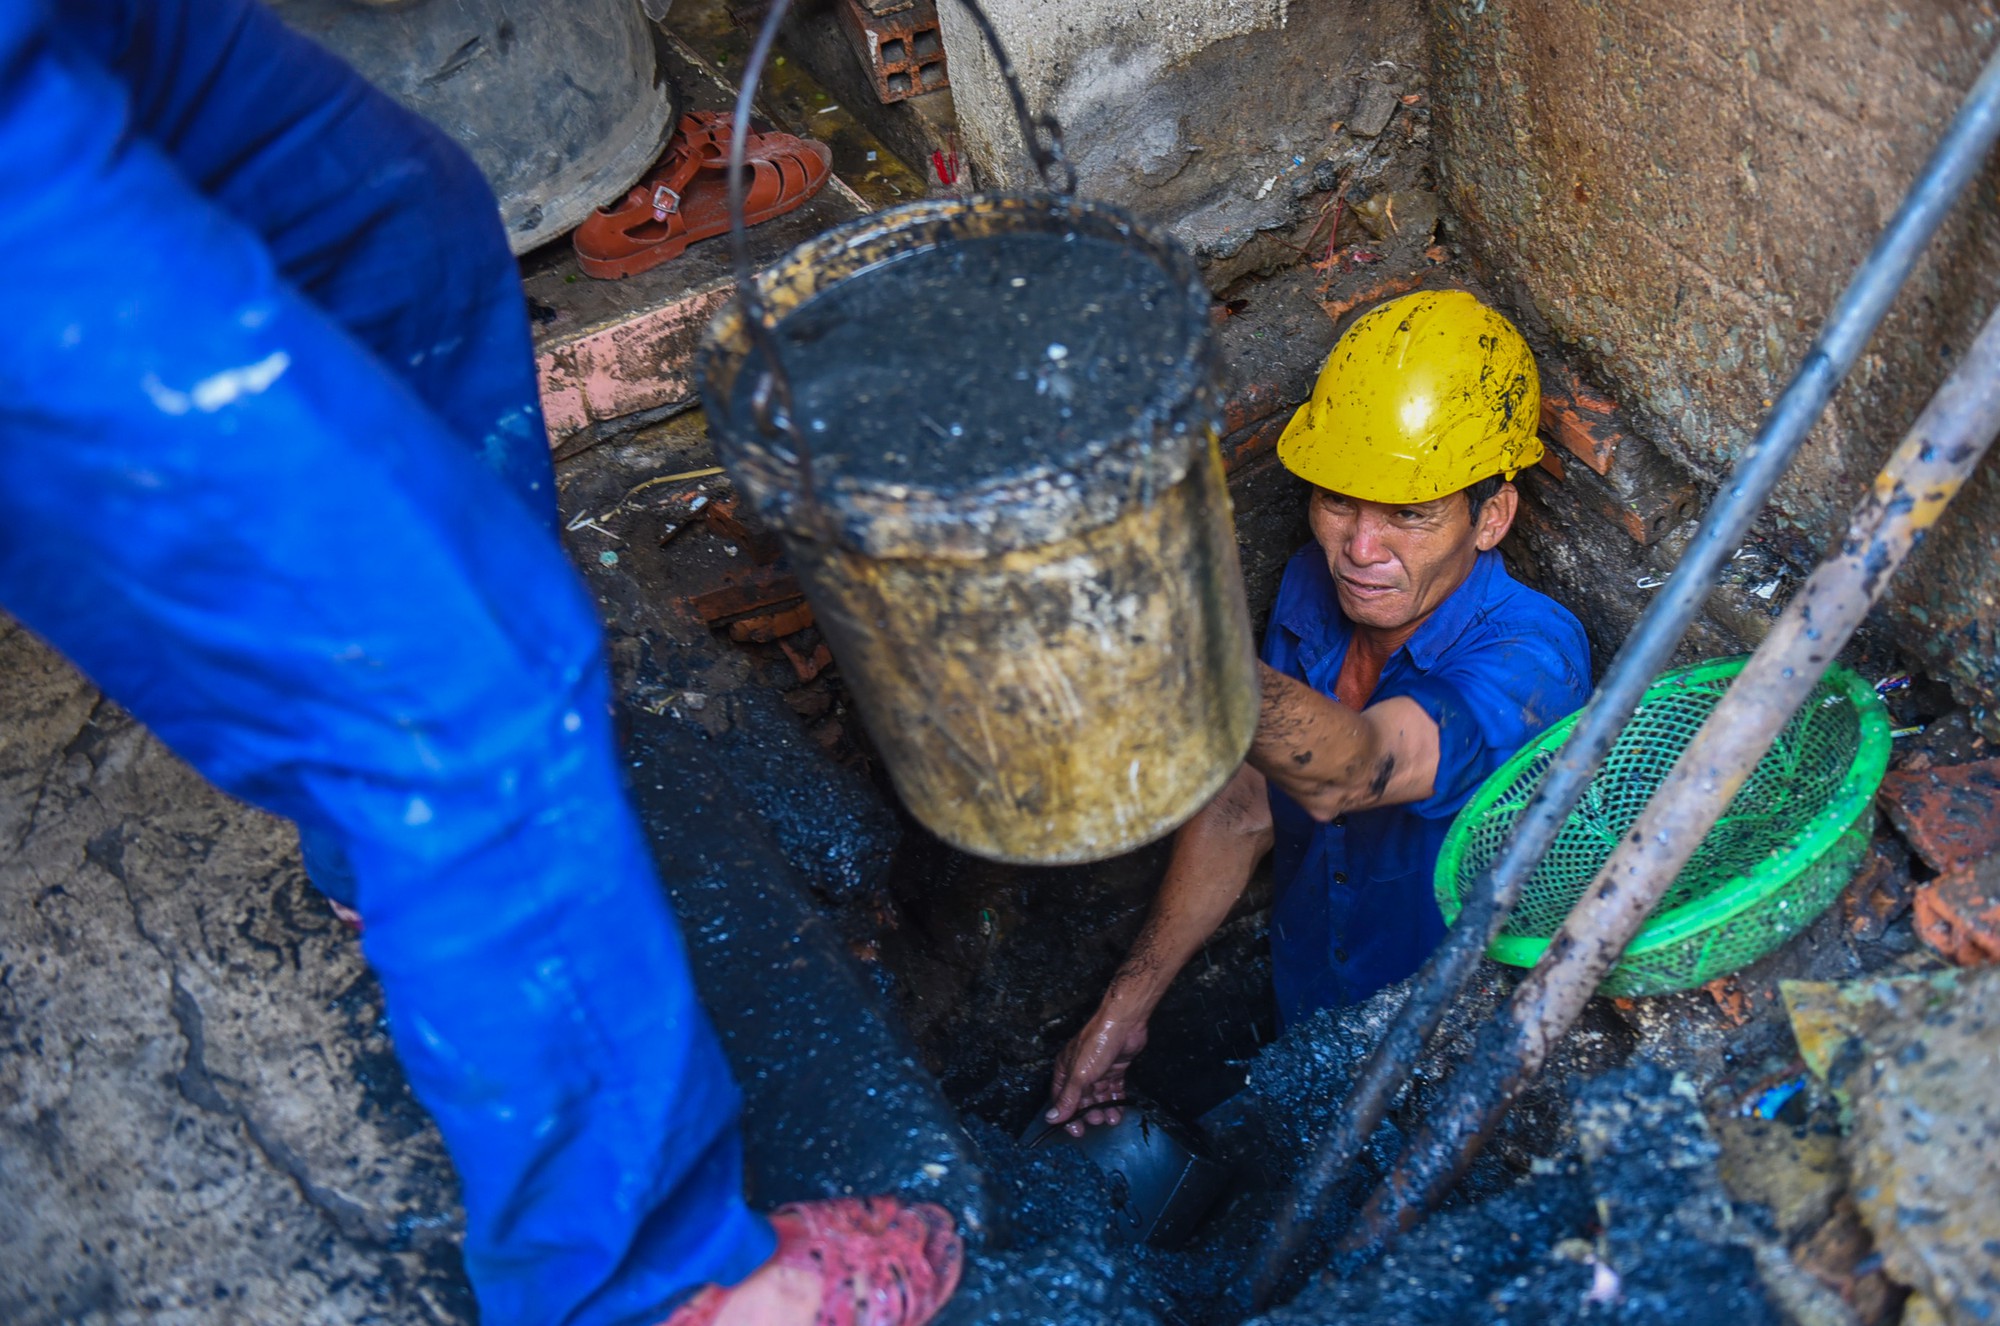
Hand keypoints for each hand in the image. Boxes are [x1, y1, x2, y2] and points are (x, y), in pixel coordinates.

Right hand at [1045, 1001, 1148, 1135]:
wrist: (1125, 1025)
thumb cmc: (1098, 1045)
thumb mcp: (1080, 1075)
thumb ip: (1067, 1099)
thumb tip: (1051, 1118)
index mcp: (1065, 1070)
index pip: (1062, 1099)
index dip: (1067, 1116)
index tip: (1076, 1131)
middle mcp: (1079, 1071)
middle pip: (1081, 1099)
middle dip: (1088, 1112)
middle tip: (1097, 1121)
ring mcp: (1097, 1070)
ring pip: (1098, 1096)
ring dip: (1104, 1109)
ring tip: (1113, 1118)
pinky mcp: (1114, 1069)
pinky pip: (1112, 1090)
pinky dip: (1115, 1100)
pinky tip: (1120, 1109)